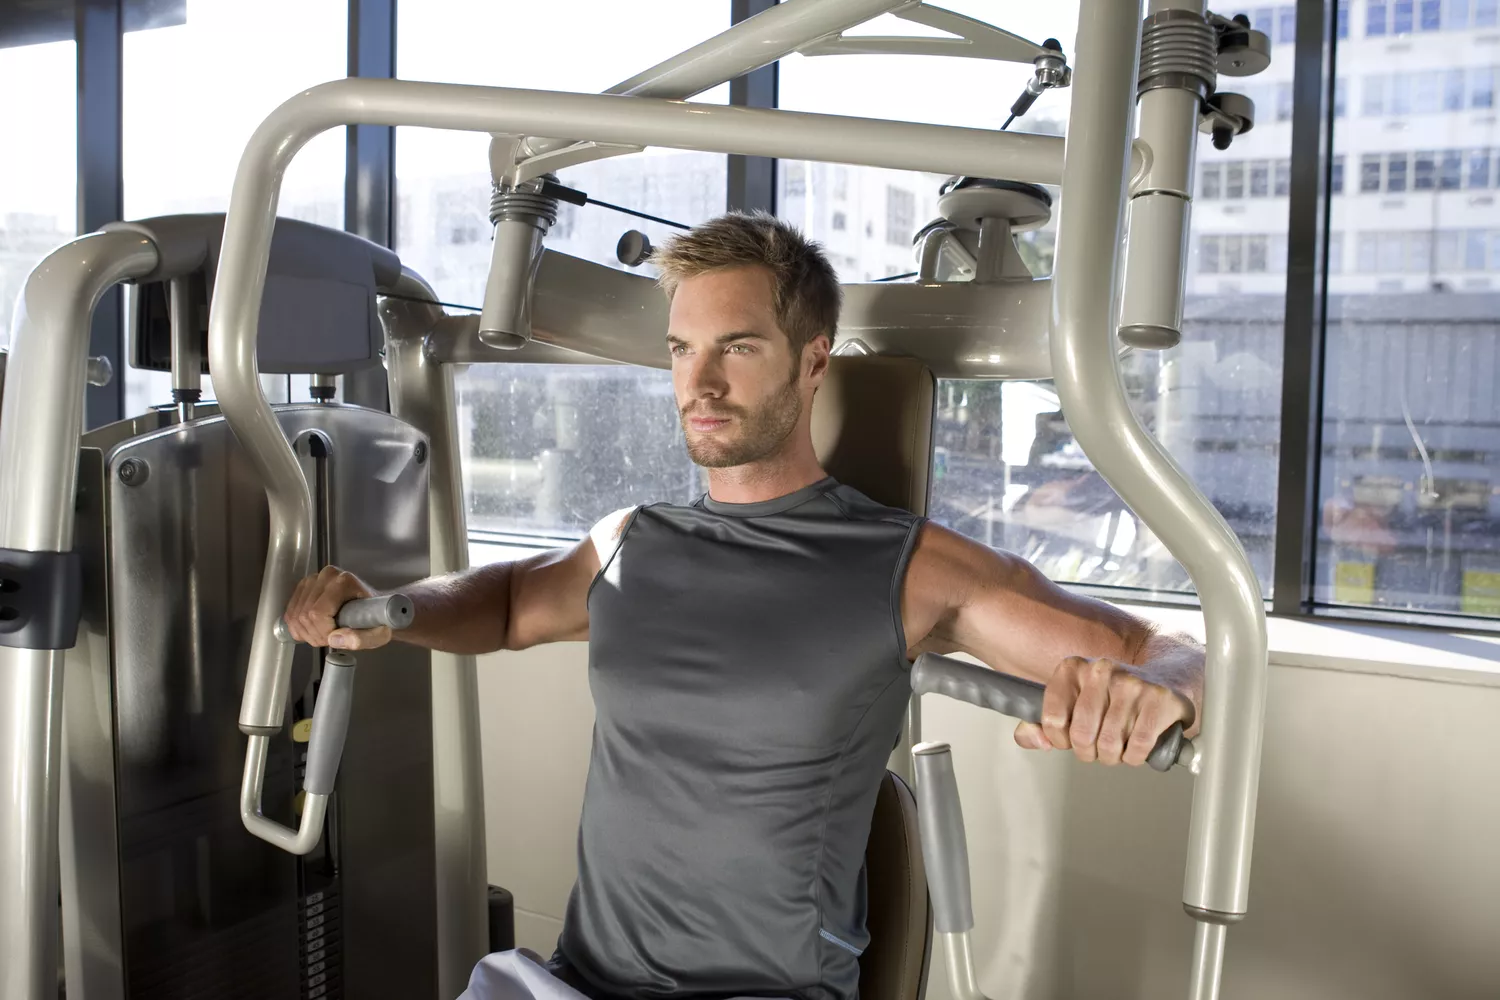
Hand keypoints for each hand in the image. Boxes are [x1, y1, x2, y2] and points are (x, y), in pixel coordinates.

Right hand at [283, 565, 390, 649]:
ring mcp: (314, 579)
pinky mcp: (305, 586)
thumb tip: (334, 638)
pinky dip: (298, 627)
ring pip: (295, 614)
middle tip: (330, 640)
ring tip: (324, 635)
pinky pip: (290, 611)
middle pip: (304, 615)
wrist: (377, 608)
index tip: (336, 638)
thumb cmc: (378, 620)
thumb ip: (361, 639)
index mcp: (345, 582)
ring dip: (306, 633)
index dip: (323, 632)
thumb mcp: (379, 635)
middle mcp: (327, 575)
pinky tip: (314, 630)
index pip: (317, 612)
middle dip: (315, 635)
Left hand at [1012, 656, 1196, 765]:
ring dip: (1112, 756)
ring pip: (1109, 744)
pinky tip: (1136, 747)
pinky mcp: (1160, 700)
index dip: (1060, 740)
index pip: (1052, 720)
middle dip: (1088, 752)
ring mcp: (1132, 683)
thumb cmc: (1112, 697)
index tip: (1069, 739)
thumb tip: (1036, 740)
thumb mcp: (1071, 703)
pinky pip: (1138, 747)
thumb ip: (1040, 724)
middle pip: (1081, 735)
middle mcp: (1101, 670)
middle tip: (1096, 749)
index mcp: (1073, 668)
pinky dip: (1135, 757)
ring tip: (1117, 746)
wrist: (1165, 678)